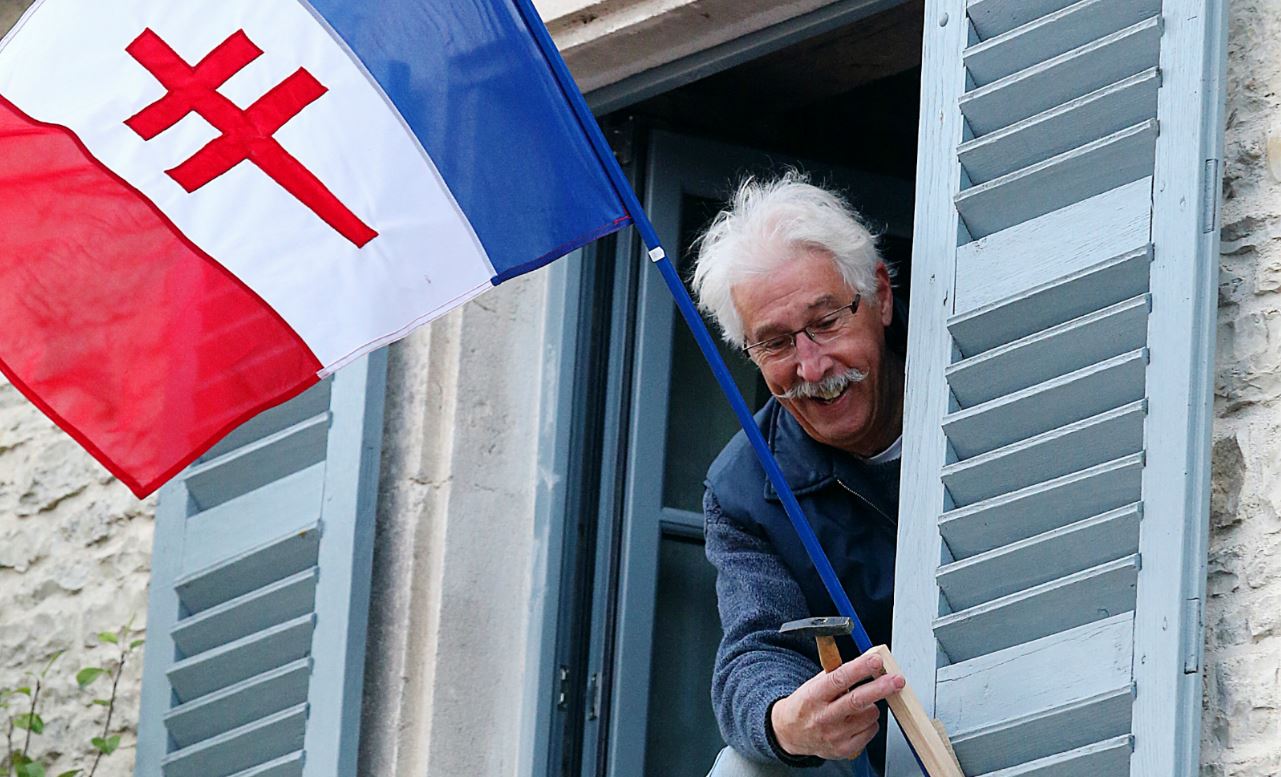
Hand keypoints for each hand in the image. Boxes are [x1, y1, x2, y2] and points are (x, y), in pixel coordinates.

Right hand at [769, 650, 904, 759]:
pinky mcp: (843, 749)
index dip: (860, 669)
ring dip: (872, 706)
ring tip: (861, 705)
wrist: (790, 733)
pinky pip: (871, 731)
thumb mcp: (814, 684)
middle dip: (880, 688)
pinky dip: (870, 722)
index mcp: (814, 696)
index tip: (876, 661)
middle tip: (897, 680)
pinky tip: (858, 720)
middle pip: (857, 701)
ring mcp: (834, 735)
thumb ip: (838, 673)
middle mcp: (823, 717)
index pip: (839, 679)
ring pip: (869, 715)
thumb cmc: (807, 704)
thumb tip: (866, 659)